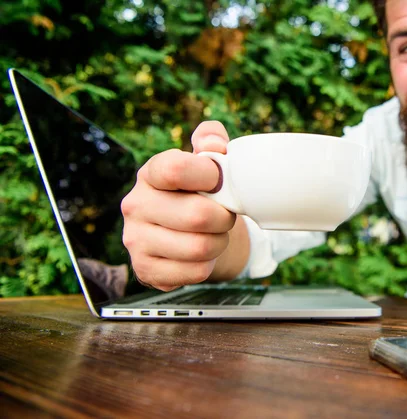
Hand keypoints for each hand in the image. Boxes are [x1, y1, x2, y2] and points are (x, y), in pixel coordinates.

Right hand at [121, 121, 235, 290]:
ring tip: (214, 234)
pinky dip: (209, 264)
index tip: (220, 181)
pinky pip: (196, 271)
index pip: (176, 169)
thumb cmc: (197, 193)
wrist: (183, 233)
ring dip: (219, 242)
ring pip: (200, 247)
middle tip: (225, 214)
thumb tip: (215, 144)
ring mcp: (136, 240)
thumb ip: (211, 140)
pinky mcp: (146, 270)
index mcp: (150, 173)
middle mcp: (136, 205)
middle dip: (224, 217)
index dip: (209, 175)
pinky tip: (201, 254)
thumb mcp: (204, 161)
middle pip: (197, 215)